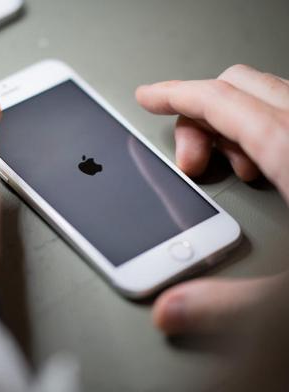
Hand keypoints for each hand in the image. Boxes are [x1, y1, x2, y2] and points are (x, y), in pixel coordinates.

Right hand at [136, 64, 288, 334]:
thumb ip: (228, 304)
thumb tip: (169, 310)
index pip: (220, 100)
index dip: (176, 95)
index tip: (149, 97)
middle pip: (238, 89)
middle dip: (198, 117)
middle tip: (190, 163)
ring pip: (264, 98)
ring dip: (230, 126)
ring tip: (229, 171)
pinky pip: (286, 114)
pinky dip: (259, 131)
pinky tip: (263, 171)